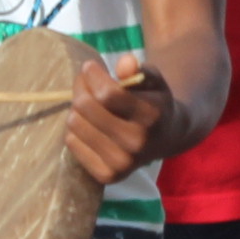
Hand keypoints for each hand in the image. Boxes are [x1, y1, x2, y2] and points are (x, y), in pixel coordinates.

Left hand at [68, 52, 181, 184]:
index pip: (108, 94)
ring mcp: (121, 163)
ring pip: (75, 124)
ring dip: (76, 108)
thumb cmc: (156, 102)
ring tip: (88, 103)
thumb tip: (124, 62)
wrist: (168, 138)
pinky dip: (75, 129)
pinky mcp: (106, 176)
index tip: (89, 66)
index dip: (92, 75)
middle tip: (84, 82)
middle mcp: (136, 143)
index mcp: (151, 116)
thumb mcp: (153, 80)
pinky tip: (89, 124)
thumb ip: (139, 70)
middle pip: (86, 107)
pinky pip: (72, 143)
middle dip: (81, 88)